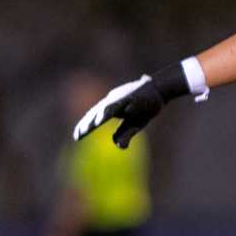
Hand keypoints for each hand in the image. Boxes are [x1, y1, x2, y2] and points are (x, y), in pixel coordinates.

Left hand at [71, 65, 187, 147]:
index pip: (94, 116)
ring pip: (114, 105)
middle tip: (81, 133)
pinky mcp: (140, 96)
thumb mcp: (134, 125)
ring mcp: (127, 97)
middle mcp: (115, 100)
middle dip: (90, 121)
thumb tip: (118, 146)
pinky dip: (129, 105)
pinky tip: (127, 111)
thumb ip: (125, 134)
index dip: (85, 125)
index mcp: (111, 107)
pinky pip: (134, 100)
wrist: (159, 90)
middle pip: (100, 110)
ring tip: (96, 123)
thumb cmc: (143, 108)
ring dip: (105, 113)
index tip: (76, 137)